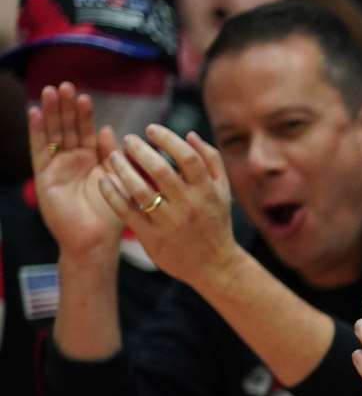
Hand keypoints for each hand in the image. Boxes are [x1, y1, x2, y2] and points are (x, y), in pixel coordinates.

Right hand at [27, 83, 124, 260]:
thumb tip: (107, 129)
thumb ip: (112, 154)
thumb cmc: (111, 214)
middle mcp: (73, 160)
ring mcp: (57, 167)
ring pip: (53, 134)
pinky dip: (37, 131)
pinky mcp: (44, 176)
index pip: (86, 130)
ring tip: (50, 91)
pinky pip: (39, 150)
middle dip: (65, 107)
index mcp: (92, 160)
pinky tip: (36, 112)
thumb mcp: (116, 178)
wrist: (96, 240)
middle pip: (67, 127)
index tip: (84, 95)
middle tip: (64, 84)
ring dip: (51, 113)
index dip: (84, 114)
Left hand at [95, 124, 242, 287]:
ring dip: (122, 169)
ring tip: (113, 157)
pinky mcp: (152, 237)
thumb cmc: (216, 223)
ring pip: (140, 190)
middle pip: (160, 170)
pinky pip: (127, 212)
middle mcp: (189, 205)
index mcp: (207, 190)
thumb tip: (190, 134)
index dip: (166, 138)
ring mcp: (169, 222)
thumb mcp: (223, 191)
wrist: (215, 266)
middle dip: (139, 149)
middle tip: (127, 139)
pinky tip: (104, 181)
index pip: (187, 157)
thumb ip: (211, 160)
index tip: (150, 129)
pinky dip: (112, 195)